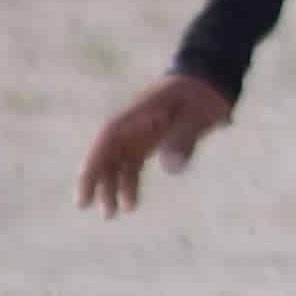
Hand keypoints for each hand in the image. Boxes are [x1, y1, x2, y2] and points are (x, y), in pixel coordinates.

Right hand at [76, 74, 234, 214]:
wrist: (210, 81)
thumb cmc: (203, 95)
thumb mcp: (198, 115)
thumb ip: (184, 139)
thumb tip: (171, 169)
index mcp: (137, 113)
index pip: (107, 139)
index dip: (94, 161)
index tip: (85, 182)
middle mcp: (132, 124)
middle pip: (106, 153)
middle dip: (95, 179)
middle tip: (85, 205)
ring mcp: (139, 133)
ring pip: (117, 163)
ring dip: (112, 187)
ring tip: (111, 214)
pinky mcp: (150, 141)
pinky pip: (133, 165)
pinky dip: (129, 183)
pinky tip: (130, 204)